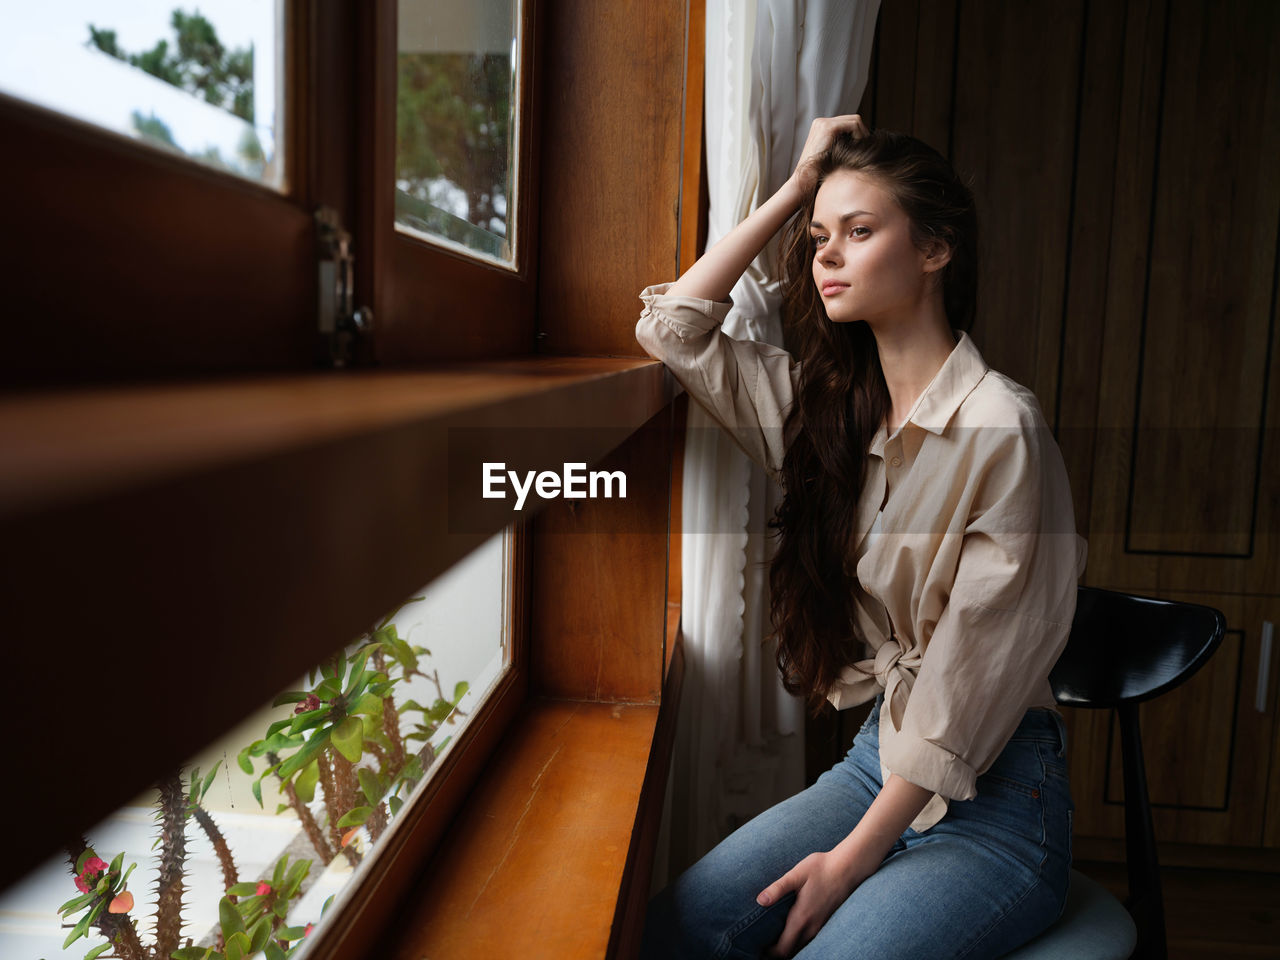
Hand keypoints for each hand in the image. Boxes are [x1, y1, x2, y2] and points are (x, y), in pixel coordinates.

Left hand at [756, 848, 872, 957]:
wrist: (848, 867)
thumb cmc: (821, 868)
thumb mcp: (797, 874)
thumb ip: (778, 888)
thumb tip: (760, 901)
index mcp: (802, 919)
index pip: (783, 949)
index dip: (769, 953)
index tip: (759, 946)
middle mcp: (812, 928)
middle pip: (792, 952)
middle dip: (777, 952)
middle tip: (763, 944)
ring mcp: (821, 926)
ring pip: (802, 946)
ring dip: (788, 947)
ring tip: (774, 938)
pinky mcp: (826, 922)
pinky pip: (810, 939)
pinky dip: (798, 941)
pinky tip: (792, 929)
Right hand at [790, 115, 869, 192]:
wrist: (805, 179)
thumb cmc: (818, 172)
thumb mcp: (831, 154)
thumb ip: (841, 144)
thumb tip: (860, 143)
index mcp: (820, 126)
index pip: (846, 122)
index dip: (858, 133)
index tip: (864, 146)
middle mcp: (821, 122)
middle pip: (852, 119)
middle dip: (862, 132)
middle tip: (867, 146)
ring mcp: (823, 123)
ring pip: (855, 120)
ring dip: (862, 133)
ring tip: (864, 147)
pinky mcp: (828, 127)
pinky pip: (853, 125)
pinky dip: (860, 135)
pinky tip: (859, 146)